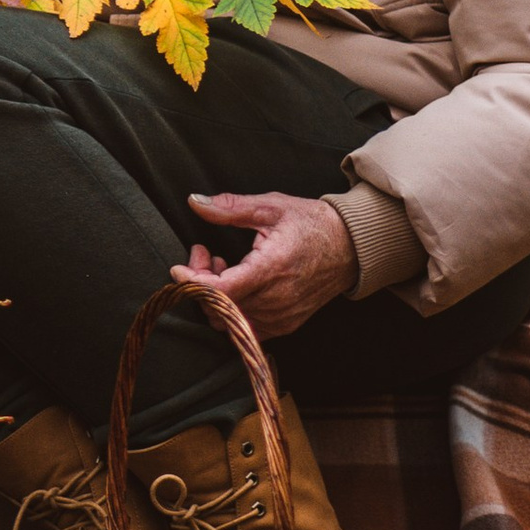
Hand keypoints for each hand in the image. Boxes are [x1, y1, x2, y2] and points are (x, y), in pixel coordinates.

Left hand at [172, 190, 356, 338]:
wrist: (350, 247)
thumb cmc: (311, 223)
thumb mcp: (270, 207)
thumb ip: (229, 208)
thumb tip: (195, 202)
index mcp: (271, 269)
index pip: (220, 291)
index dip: (191, 281)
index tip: (178, 266)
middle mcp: (276, 300)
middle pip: (218, 307)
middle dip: (200, 281)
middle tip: (204, 252)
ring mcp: (282, 317)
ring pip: (229, 321)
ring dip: (216, 295)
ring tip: (222, 264)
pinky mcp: (286, 325)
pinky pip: (246, 328)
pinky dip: (233, 309)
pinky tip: (238, 283)